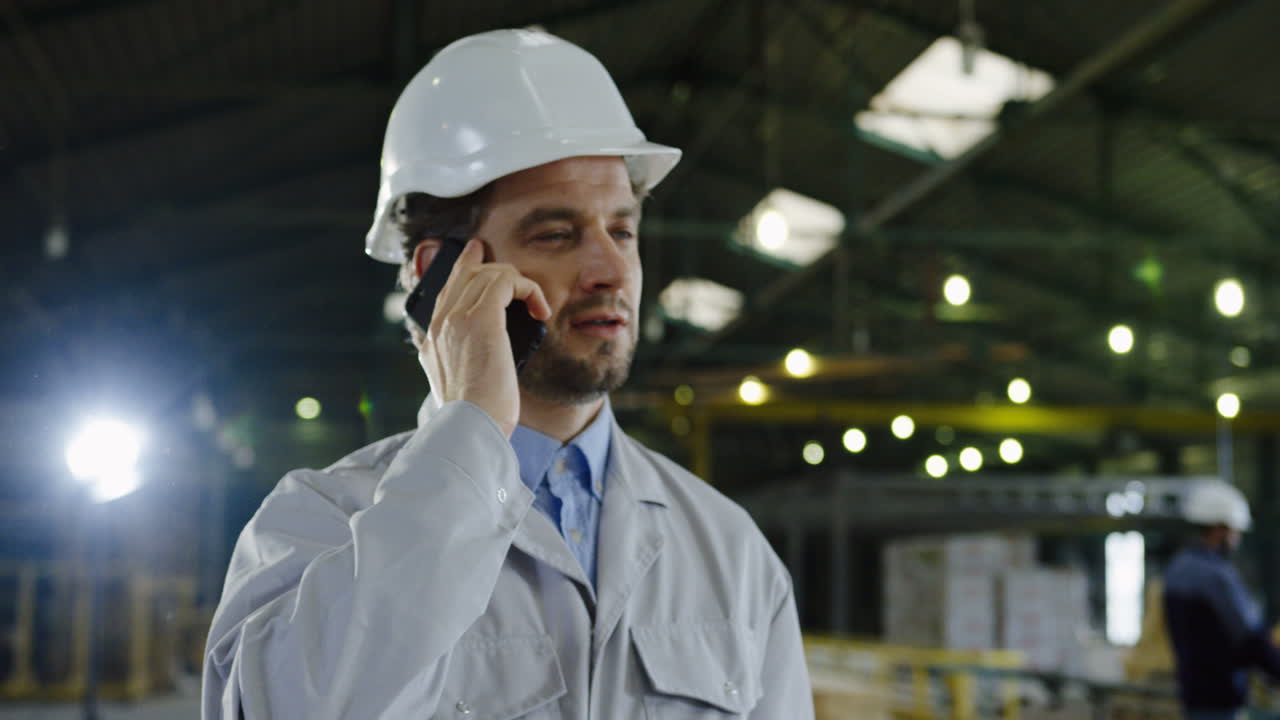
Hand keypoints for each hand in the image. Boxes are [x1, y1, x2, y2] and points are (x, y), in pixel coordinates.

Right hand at [418, 239, 550, 436]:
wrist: (470, 429)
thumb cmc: (475, 417)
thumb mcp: (465, 385)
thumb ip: (468, 360)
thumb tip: (488, 350)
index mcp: (431, 339)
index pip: (444, 288)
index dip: (464, 267)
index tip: (477, 253)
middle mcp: (439, 323)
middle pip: (464, 272)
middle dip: (492, 265)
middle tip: (519, 277)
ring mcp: (456, 317)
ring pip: (487, 272)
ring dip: (518, 284)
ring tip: (535, 307)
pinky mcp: (480, 318)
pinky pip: (506, 281)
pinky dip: (528, 290)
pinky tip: (539, 311)